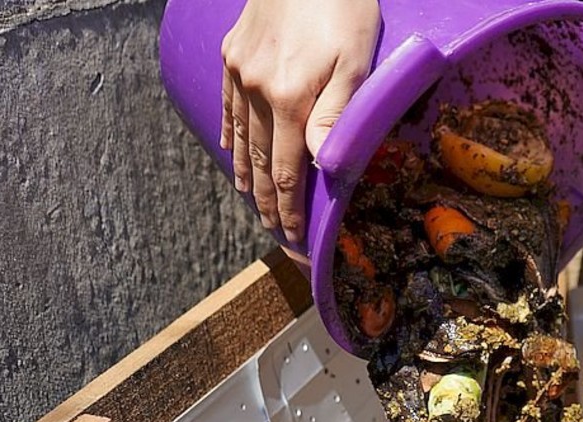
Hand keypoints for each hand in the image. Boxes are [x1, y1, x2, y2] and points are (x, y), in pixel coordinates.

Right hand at [220, 0, 380, 245]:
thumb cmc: (343, 6)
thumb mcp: (354, 60)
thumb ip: (335, 115)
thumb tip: (322, 165)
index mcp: (290, 99)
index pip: (286, 171)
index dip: (290, 207)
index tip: (294, 236)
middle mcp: (256, 90)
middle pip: (260, 160)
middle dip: (268, 202)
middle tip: (275, 231)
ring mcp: (239, 70)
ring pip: (241, 135)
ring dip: (246, 173)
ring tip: (253, 202)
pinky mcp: (233, 51)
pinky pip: (228, 103)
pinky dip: (231, 132)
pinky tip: (232, 151)